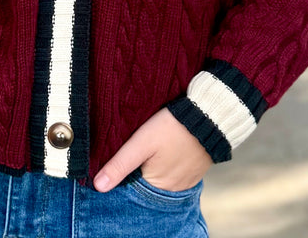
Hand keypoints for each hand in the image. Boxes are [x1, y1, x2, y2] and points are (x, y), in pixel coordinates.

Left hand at [93, 107, 212, 192]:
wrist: (208, 117)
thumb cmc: (172, 128)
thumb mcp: (141, 143)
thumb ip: (120, 165)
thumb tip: (98, 186)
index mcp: (157, 186)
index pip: (131, 187)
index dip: (123, 173)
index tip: (120, 157)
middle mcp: (172, 190)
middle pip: (146, 183)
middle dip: (138, 170)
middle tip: (137, 148)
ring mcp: (185, 182)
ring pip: (160, 178)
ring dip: (153, 168)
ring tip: (151, 148)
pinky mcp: (194, 172)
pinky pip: (175, 174)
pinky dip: (167, 165)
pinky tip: (165, 150)